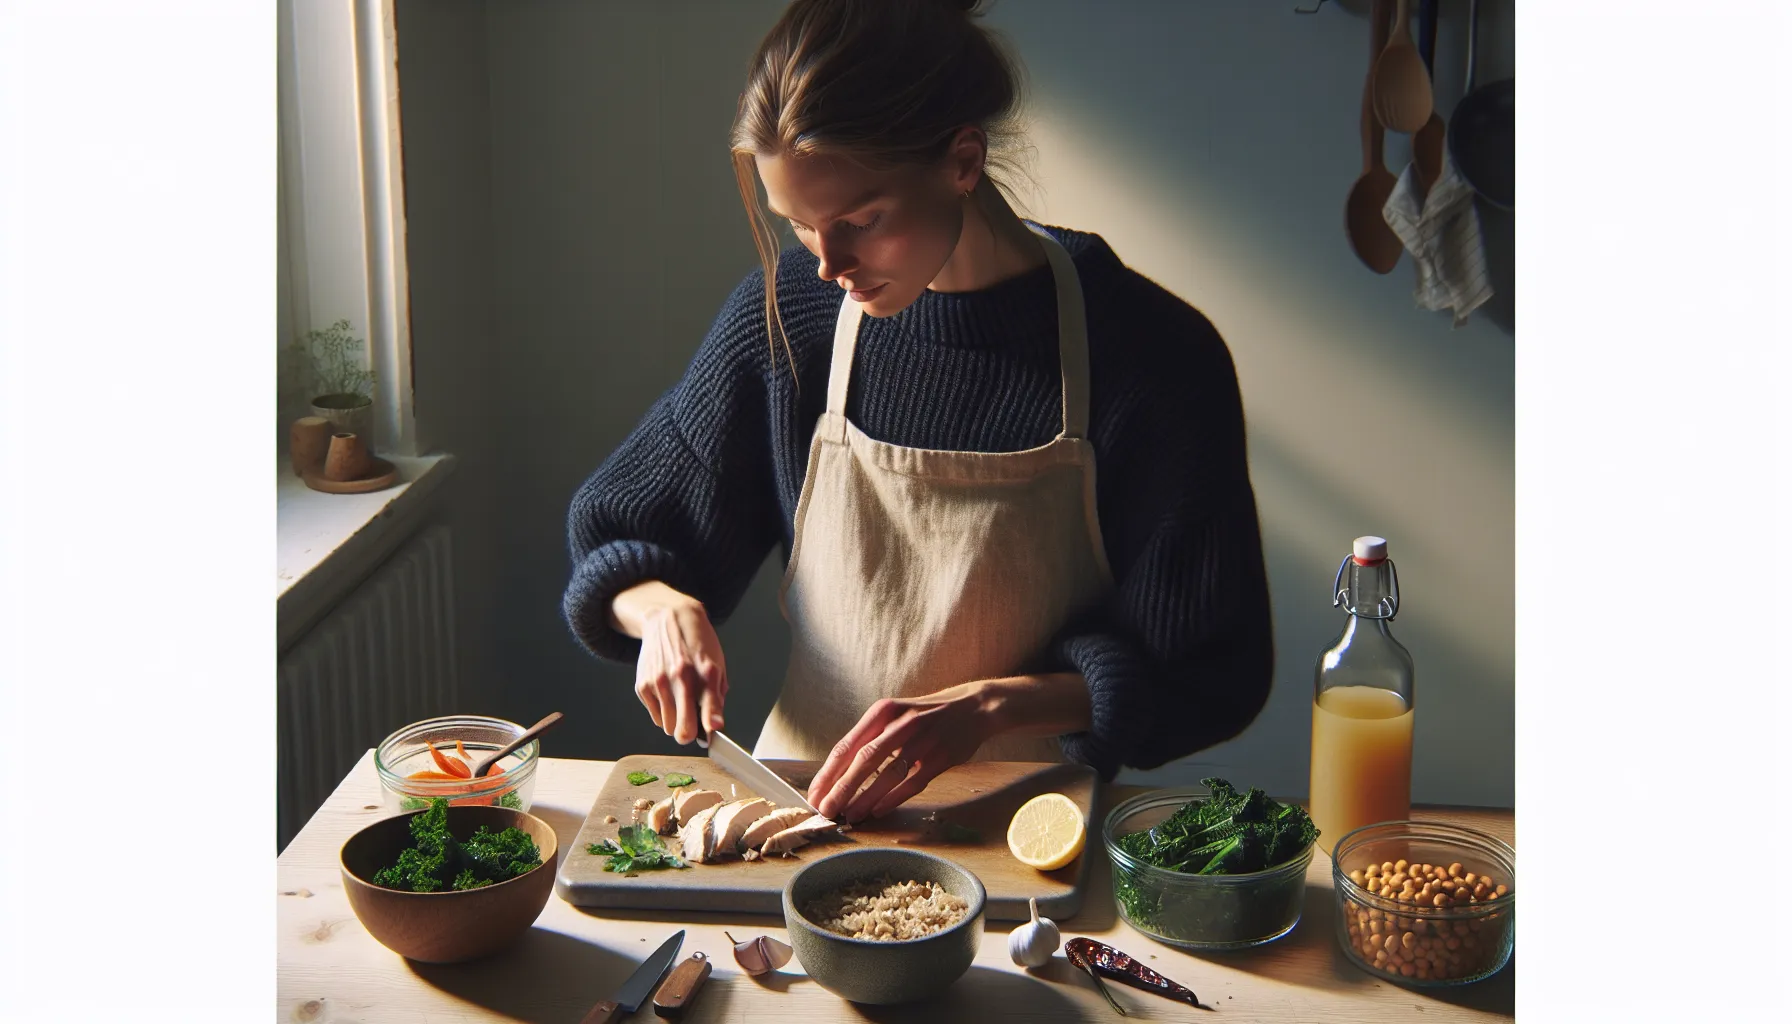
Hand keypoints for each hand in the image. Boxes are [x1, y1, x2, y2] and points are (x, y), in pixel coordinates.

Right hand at [613, 581, 726, 744]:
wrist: (668, 619)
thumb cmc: (697, 645)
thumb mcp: (717, 665)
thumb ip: (717, 697)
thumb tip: (714, 726)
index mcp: (706, 672)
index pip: (709, 709)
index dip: (710, 727)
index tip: (711, 736)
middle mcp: (681, 677)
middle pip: (682, 730)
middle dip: (689, 734)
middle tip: (693, 728)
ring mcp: (658, 682)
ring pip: (667, 727)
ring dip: (676, 721)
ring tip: (680, 702)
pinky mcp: (642, 685)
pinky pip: (655, 716)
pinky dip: (663, 711)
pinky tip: (668, 693)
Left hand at [806, 682, 998, 822]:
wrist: (973, 707)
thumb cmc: (924, 716)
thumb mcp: (894, 716)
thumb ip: (870, 739)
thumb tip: (837, 775)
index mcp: (883, 711)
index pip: (848, 745)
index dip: (828, 772)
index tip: (814, 794)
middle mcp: (901, 723)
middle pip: (865, 759)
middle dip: (842, 788)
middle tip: (825, 810)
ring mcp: (924, 740)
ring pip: (889, 773)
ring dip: (866, 797)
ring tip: (850, 815)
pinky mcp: (942, 756)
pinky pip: (913, 781)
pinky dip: (894, 798)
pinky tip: (879, 811)